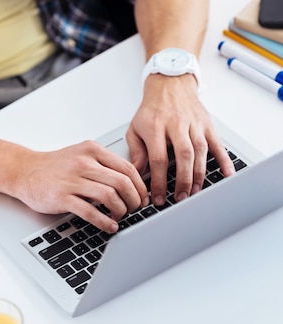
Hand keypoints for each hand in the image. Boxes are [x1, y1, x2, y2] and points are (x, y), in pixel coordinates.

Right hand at [12, 140, 148, 232]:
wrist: (24, 171)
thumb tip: (130, 183)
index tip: (142, 198)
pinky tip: (109, 225)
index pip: (127, 168)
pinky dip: (104, 221)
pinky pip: (91, 211)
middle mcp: (83, 163)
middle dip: (134, 201)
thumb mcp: (81, 155)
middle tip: (135, 210)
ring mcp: (72, 180)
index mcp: (92, 150)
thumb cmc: (53, 167)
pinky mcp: (62, 197)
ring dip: (121, 211)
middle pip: (122, 183)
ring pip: (110, 196)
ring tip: (121, 217)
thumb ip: (103, 164)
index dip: (140, 187)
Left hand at [126, 74, 234, 206]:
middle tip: (180, 198)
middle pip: (183, 155)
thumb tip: (136, 175)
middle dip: (183, 180)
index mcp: (155, 127)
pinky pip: (218, 144)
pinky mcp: (207, 125)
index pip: (158, 158)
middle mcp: (176, 125)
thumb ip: (136, 152)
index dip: (159, 181)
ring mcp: (194, 125)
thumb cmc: (151, 110)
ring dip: (199, 174)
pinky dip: (224, 160)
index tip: (158, 197)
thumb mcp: (135, 129)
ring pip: (201, 151)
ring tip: (194, 192)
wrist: (170, 85)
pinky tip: (227, 174)